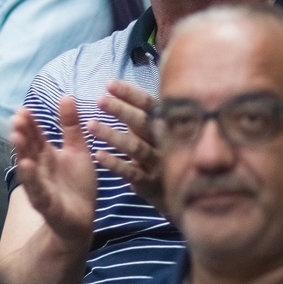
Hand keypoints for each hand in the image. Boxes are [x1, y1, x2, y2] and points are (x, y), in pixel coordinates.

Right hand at [10, 97, 96, 244]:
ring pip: (27, 167)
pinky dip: (31, 179)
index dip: (30, 123)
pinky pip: (37, 191)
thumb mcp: (78, 150)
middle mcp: (39, 168)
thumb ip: (71, 126)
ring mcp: (40, 185)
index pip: (35, 135)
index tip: (23, 109)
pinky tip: (26, 166)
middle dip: (22, 133)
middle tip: (17, 118)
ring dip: (21, 153)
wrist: (83, 218)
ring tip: (16, 137)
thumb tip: (66, 95)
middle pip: (28, 148)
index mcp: (46, 154)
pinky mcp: (46, 204)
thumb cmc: (77, 184)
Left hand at [88, 80, 163, 213]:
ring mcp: (159, 165)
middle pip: (143, 123)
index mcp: (167, 127)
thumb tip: (124, 92)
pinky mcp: (152, 185)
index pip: (150, 105)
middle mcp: (166, 143)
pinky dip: (116, 164)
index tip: (109, 84)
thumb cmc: (169, 158)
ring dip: (113, 135)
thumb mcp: (162, 135)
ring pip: (136, 148)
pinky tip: (98, 155)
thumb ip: (147, 117)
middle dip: (121, 110)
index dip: (130, 94)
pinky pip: (132, 174)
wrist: (192, 198)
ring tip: (90, 125)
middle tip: (99, 100)